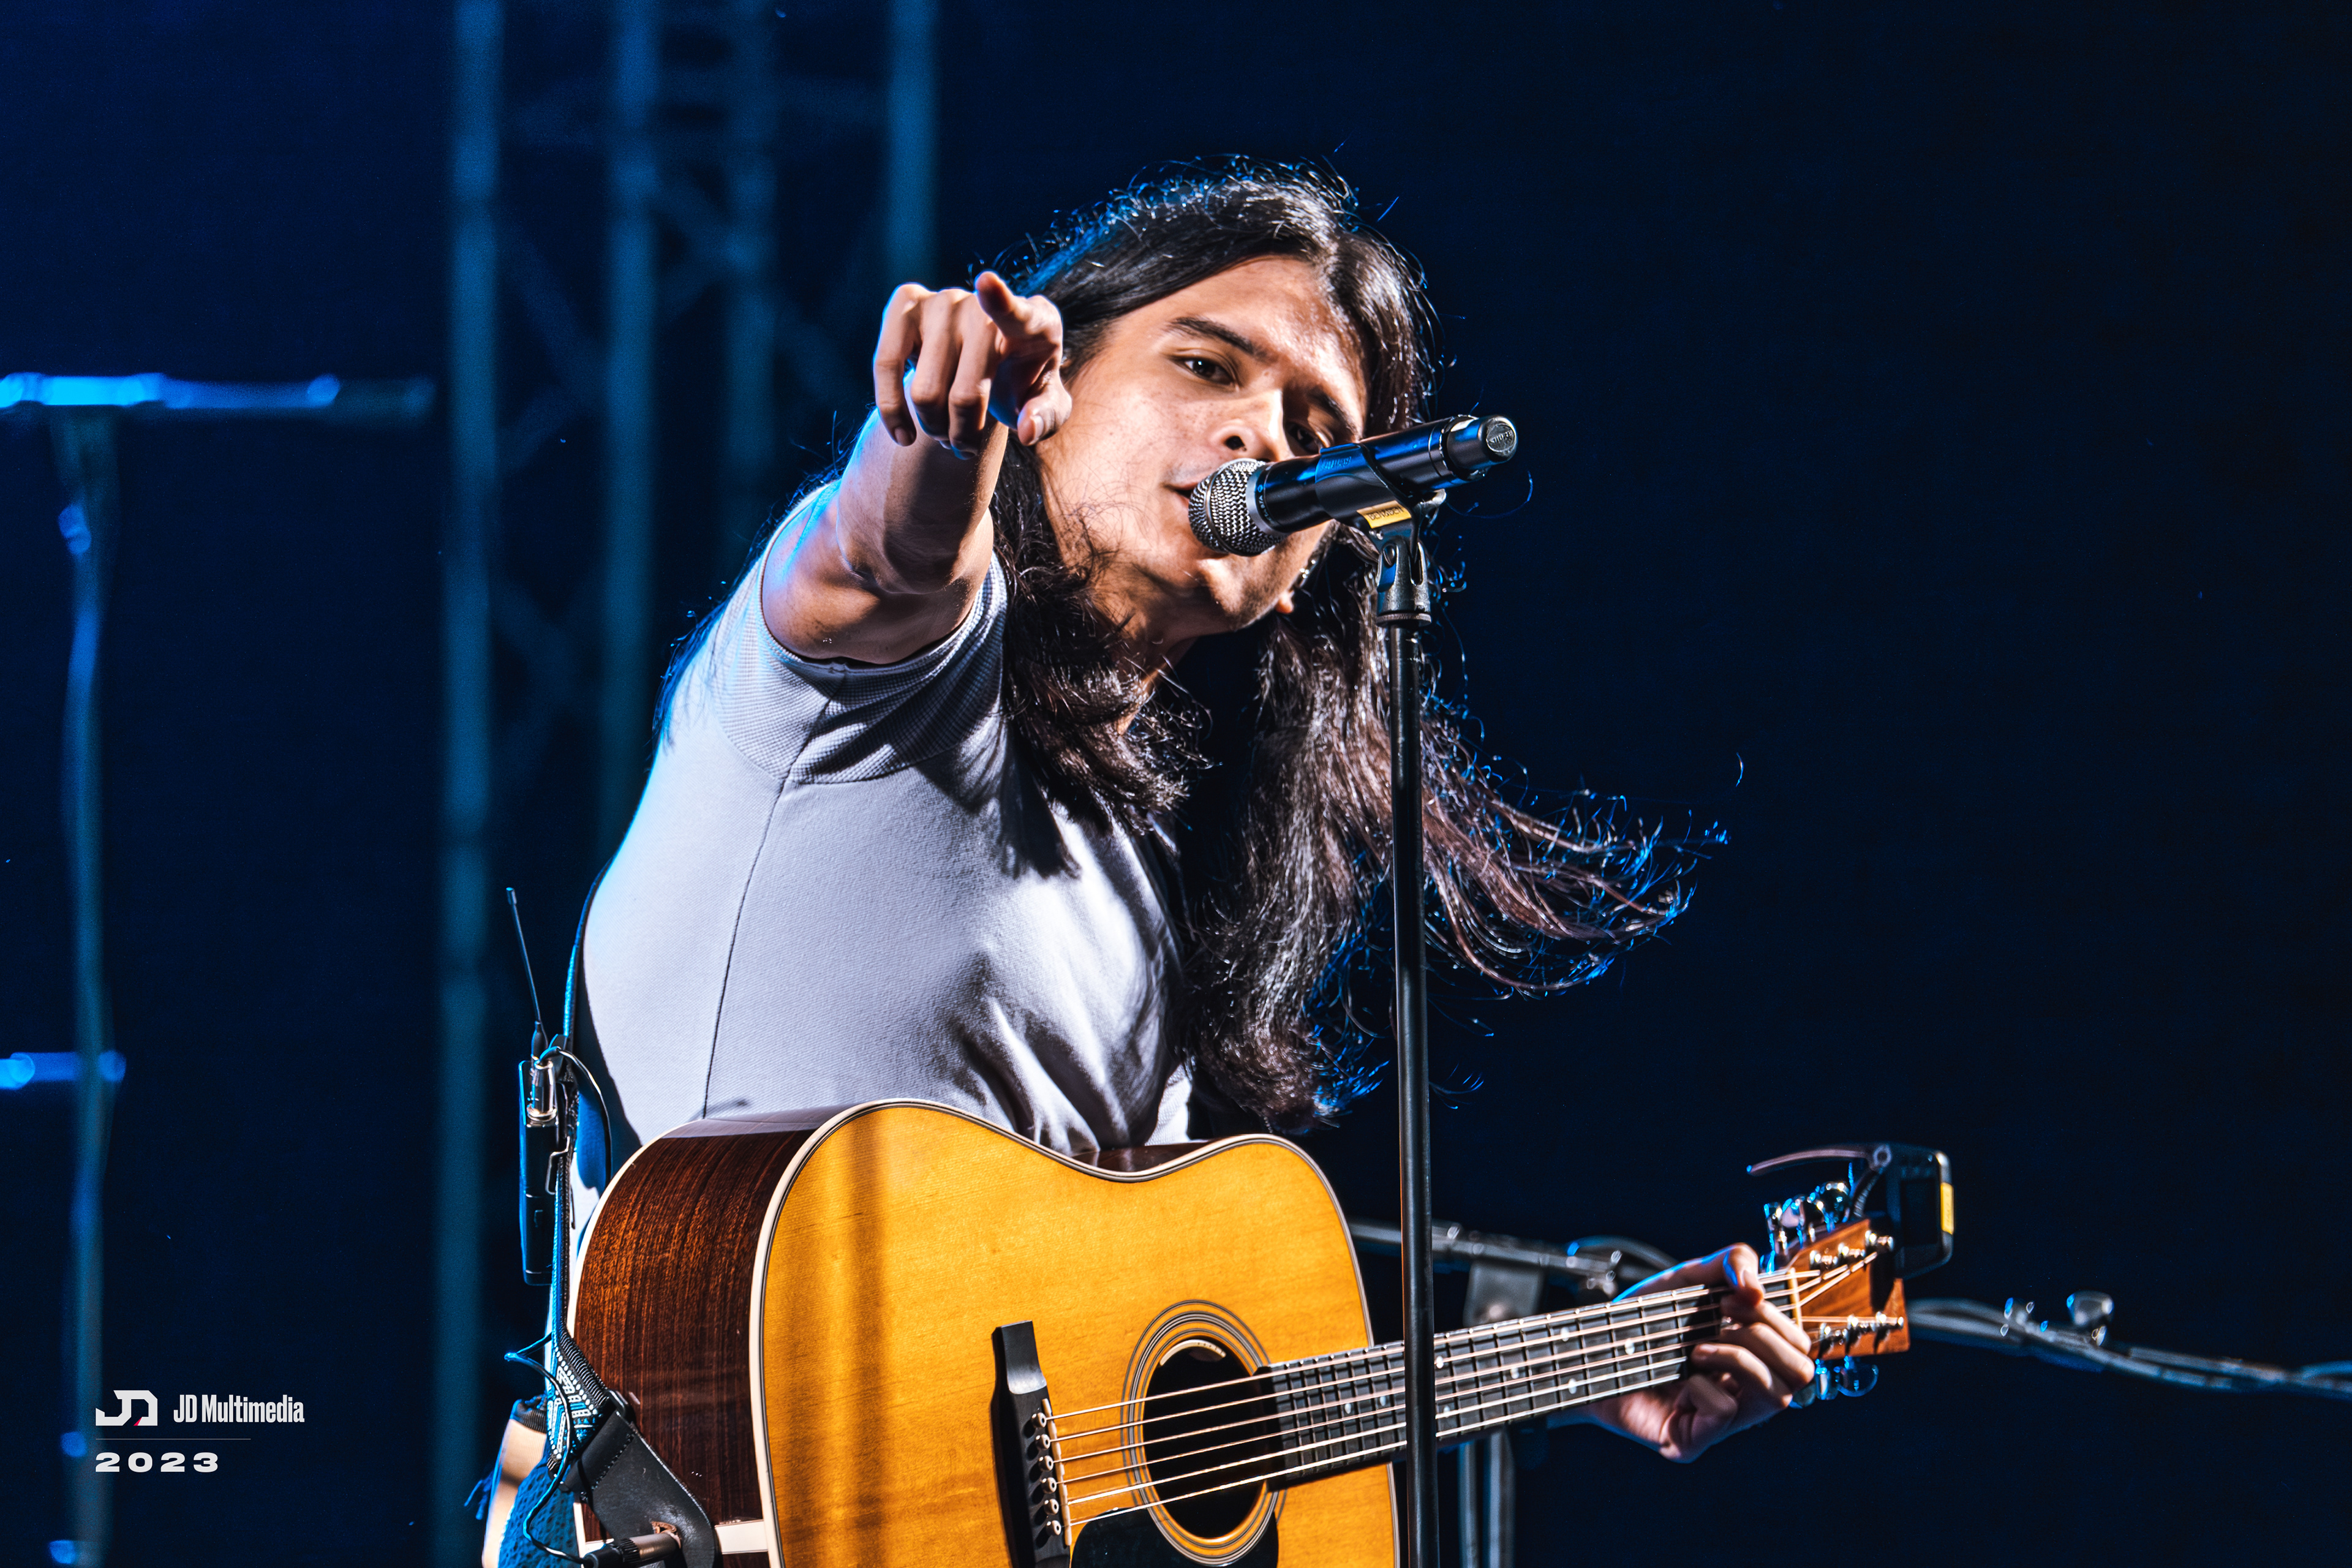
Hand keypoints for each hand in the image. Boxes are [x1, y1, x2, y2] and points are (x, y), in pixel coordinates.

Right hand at [871, 270, 1070, 454]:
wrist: (985, 364)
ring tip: (946, 432)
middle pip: (965, 393)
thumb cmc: (1021, 383)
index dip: (999, 300)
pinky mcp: (905, 306)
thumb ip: (1046, 417)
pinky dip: (892, 411)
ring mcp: (942, 301)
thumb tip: (1026, 430)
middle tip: (967, 445)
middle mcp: (982, 306)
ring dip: (935, 429)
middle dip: (964, 435)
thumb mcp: (1045, 405)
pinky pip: (886, 365)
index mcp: (1033, 320)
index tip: (986, 283)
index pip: (1014, 312)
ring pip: (925, 392)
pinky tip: (903, 435)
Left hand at [1584, 1243, 1815, 1461]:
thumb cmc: (1644, 1319)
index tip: (1733, 1297)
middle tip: (1721, 1317)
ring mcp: (1722, 1422)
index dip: (1777, 1317)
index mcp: (1754, 1358)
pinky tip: (1685, 1377)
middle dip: (1765, 1336)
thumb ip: (1731, 1263)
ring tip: (1699, 1347)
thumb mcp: (1690, 1277)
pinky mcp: (1692, 1440)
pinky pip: (1726, 1414)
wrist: (1592, 1348)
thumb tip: (1757, 1286)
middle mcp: (1746, 1393)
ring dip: (1740, 1359)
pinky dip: (1708, 1386)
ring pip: (1775, 1396)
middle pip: (1802, 1373)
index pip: (1801, 1345)